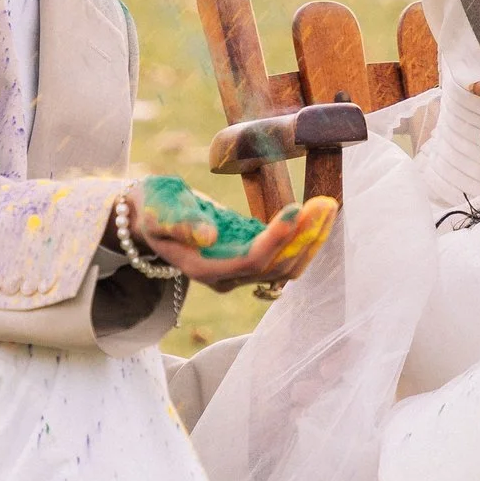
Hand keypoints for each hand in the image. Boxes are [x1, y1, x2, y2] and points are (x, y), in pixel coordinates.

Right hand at [125, 172, 336, 290]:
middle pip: (276, 266)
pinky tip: (320, 213)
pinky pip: (288, 256)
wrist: (151, 214)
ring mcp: (242, 270)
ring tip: (328, 205)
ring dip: (311, 238)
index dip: (276, 239)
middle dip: (303, 236)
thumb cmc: (154, 206)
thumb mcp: (160, 209)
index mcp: (204, 268)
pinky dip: (306, 237)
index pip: (250, 261)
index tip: (296, 209)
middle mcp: (227, 277)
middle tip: (324, 203)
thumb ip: (180, 222)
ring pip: (288, 266)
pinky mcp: (253, 257)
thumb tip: (206, 236)